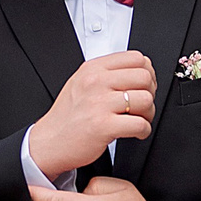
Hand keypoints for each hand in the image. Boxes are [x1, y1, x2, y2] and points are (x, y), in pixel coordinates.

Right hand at [28, 51, 155, 178]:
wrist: (49, 142)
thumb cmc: (68, 116)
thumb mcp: (81, 83)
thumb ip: (106, 73)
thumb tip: (139, 70)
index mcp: (93, 69)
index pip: (136, 58)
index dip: (147, 73)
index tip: (144, 85)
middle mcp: (96, 82)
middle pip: (144, 77)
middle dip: (150, 93)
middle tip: (142, 105)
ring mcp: (99, 104)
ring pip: (145, 100)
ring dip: (149, 113)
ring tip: (139, 119)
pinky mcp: (103, 126)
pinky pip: (140, 124)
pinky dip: (144, 130)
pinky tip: (136, 133)